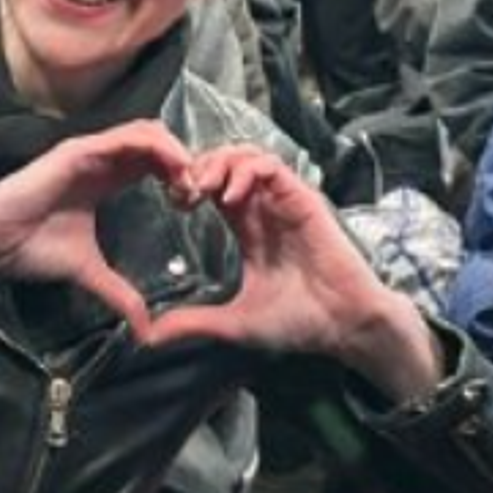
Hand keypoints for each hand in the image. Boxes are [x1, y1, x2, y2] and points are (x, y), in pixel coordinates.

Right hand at [0, 120, 193, 335]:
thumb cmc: (30, 249)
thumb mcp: (89, 271)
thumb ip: (119, 293)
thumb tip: (145, 329)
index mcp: (103, 179)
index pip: (152, 162)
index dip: (178, 176)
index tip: (193, 205)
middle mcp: (100, 159)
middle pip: (156, 142)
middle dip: (184, 162)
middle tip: (199, 193)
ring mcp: (90, 150)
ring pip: (148, 132)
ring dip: (176, 152)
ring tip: (190, 181)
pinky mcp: (79, 150)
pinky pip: (128, 137)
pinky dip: (158, 148)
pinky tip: (175, 169)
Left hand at [144, 145, 444, 402]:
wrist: (343, 325)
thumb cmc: (298, 322)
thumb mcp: (234, 322)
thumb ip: (194, 323)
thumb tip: (149, 337)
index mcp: (248, 228)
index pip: (213, 188)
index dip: (188, 187)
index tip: (172, 204)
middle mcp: (264, 209)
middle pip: (226, 163)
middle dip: (199, 167)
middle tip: (181, 190)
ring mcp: (283, 201)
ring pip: (247, 156)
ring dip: (219, 163)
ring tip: (200, 187)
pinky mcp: (302, 199)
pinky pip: (271, 167)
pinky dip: (246, 172)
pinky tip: (228, 197)